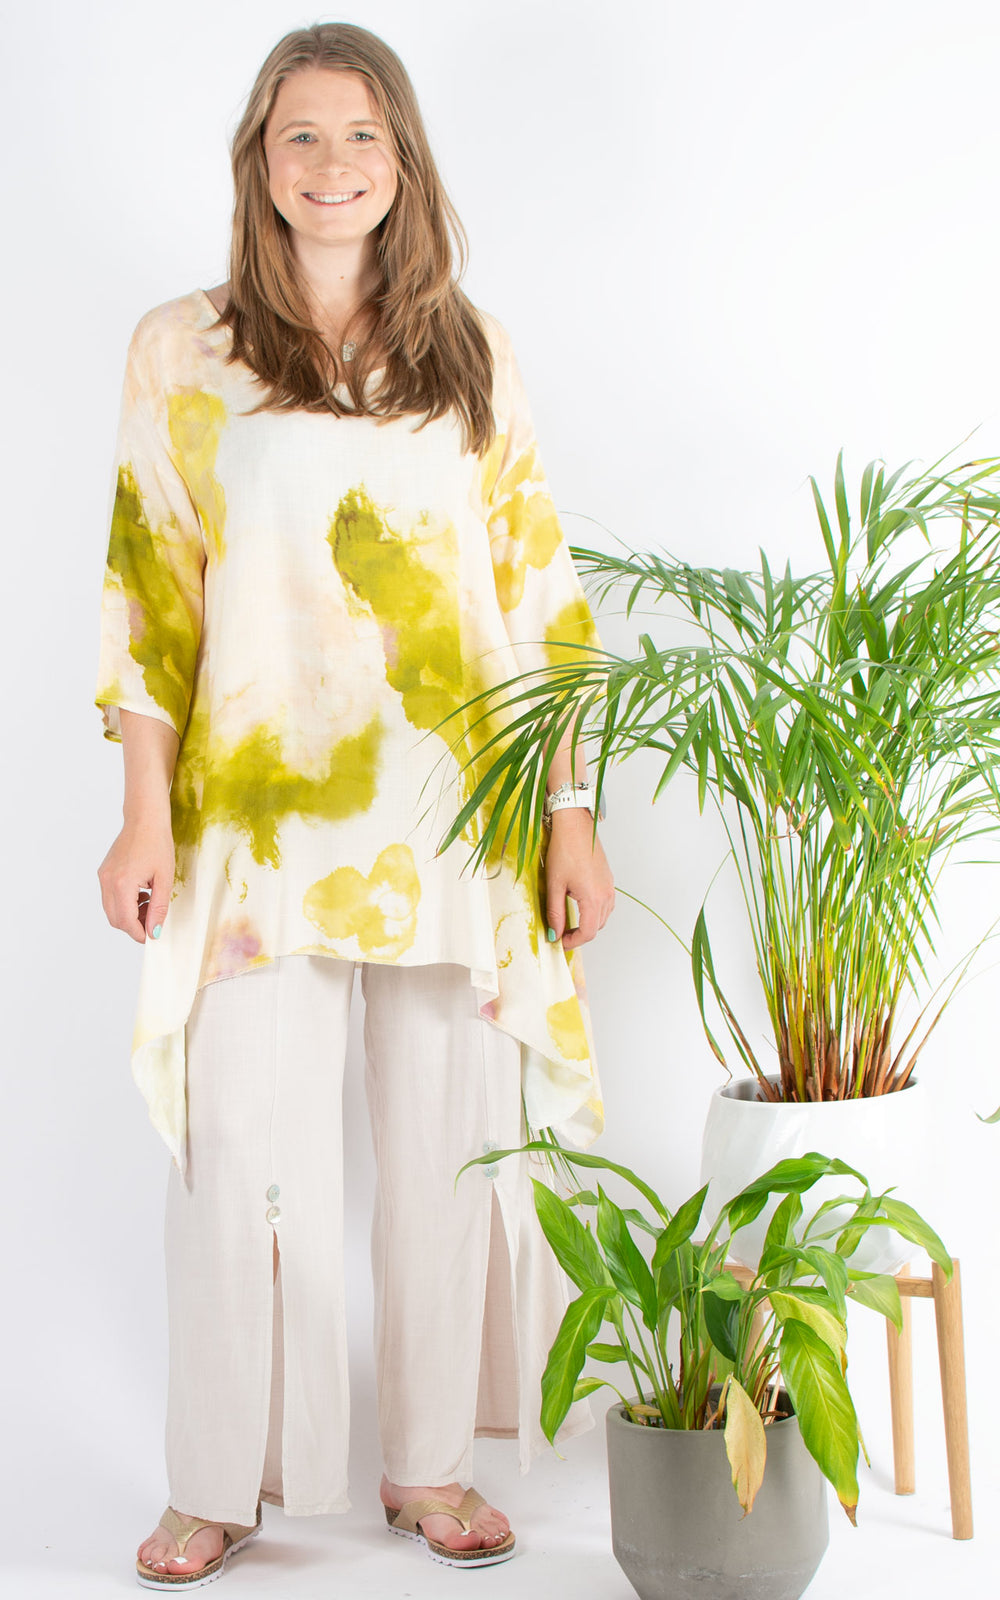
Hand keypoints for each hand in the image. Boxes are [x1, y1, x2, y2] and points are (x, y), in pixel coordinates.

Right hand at [98, 811, 174, 944]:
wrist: (144, 820)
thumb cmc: (157, 844)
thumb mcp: (164, 878)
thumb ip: (158, 908)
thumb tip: (154, 931)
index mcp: (122, 884)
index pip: (126, 921)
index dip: (139, 933)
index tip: (153, 937)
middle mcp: (107, 881)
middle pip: (115, 919)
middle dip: (134, 926)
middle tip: (152, 920)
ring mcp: (103, 877)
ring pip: (111, 910)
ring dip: (129, 914)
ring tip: (149, 903)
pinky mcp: (104, 873)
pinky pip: (110, 897)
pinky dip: (124, 902)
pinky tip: (141, 893)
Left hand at [544, 809, 614, 949]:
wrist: (576, 826)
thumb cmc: (564, 850)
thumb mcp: (554, 884)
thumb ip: (555, 912)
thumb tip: (554, 933)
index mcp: (593, 898)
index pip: (587, 932)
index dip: (573, 942)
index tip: (560, 942)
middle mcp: (606, 894)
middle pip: (596, 927)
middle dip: (579, 934)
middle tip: (561, 933)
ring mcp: (609, 886)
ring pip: (602, 916)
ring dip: (588, 923)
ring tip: (569, 921)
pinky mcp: (608, 879)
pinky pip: (606, 904)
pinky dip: (594, 911)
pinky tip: (580, 906)